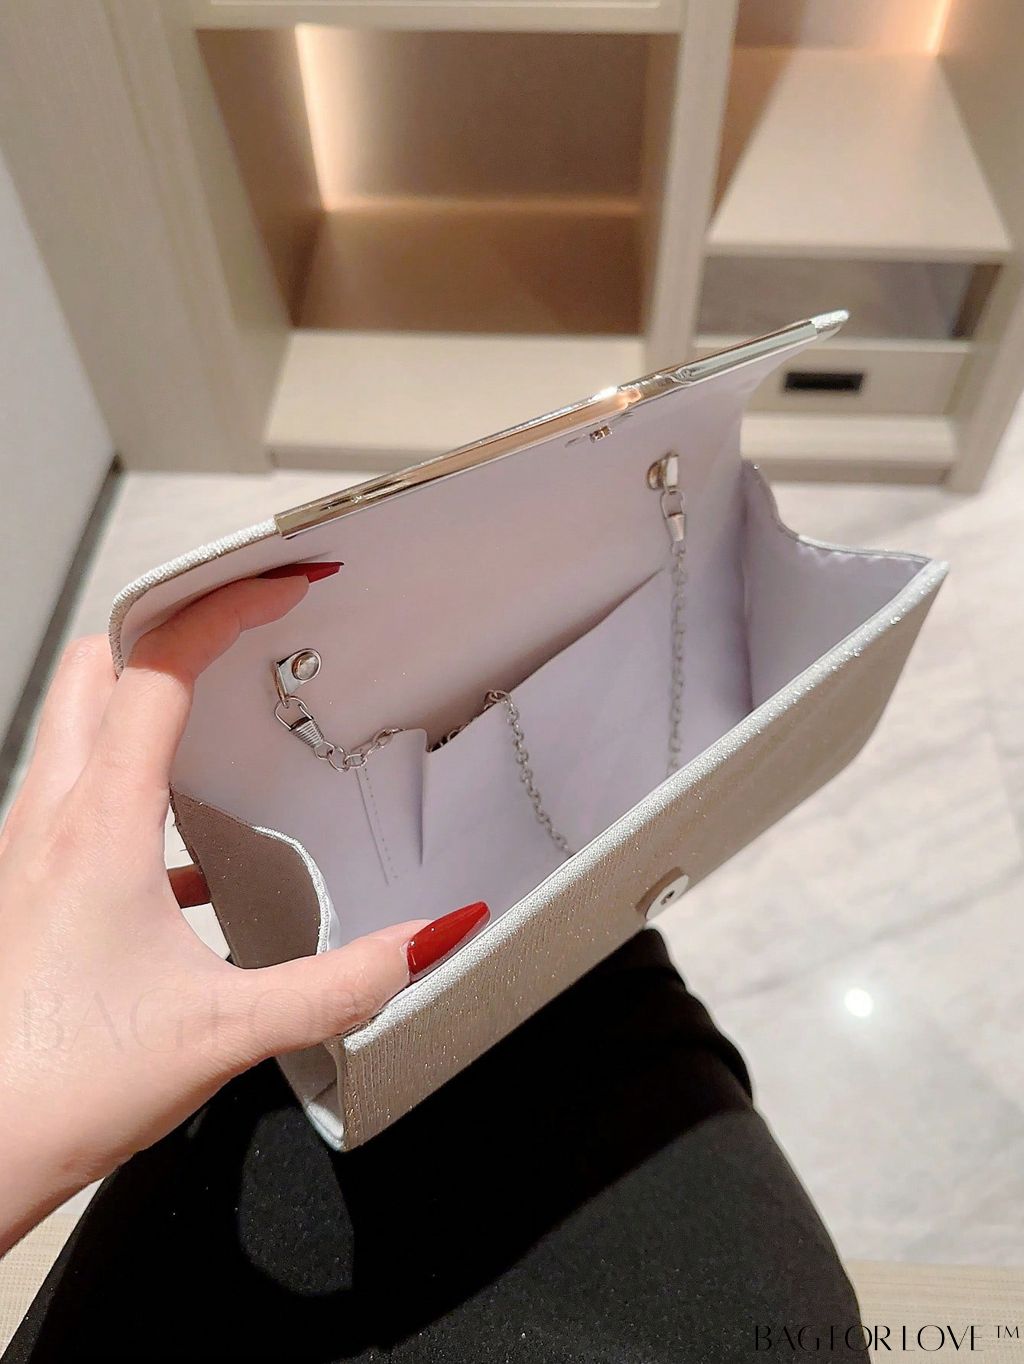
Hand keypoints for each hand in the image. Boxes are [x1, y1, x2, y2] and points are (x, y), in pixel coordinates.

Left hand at [0, 570, 485, 1252]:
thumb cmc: (64, 1087)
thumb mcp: (228, 1032)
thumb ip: (345, 981)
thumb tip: (433, 935)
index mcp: (98, 825)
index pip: (158, 669)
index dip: (227, 609)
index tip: (287, 586)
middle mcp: (48, 818)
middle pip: (93, 665)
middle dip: (167, 624)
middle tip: (243, 621)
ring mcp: (27, 848)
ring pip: (73, 721)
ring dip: (141, 692)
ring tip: (221, 706)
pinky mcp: (28, 884)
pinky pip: (78, 795)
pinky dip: (131, 780)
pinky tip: (184, 847)